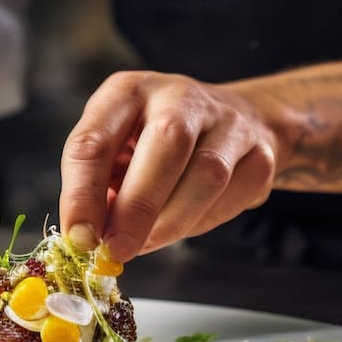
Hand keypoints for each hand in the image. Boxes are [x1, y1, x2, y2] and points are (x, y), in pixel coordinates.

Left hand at [59, 72, 276, 260]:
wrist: (237, 119)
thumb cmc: (156, 140)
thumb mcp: (116, 148)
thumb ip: (101, 186)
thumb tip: (92, 235)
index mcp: (128, 92)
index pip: (95, 139)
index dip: (82, 194)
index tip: (79, 237)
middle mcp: (180, 96)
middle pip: (166, 144)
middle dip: (137, 207)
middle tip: (117, 249)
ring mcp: (229, 121)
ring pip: (208, 174)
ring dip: (172, 221)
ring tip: (147, 243)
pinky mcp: (262, 153)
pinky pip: (234, 196)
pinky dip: (205, 221)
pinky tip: (187, 223)